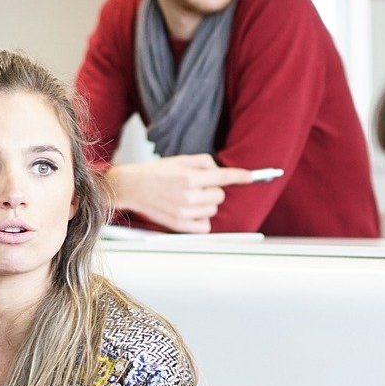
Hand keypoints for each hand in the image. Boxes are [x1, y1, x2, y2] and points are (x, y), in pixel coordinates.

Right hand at [105, 155, 256, 232]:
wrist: (132, 187)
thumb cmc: (156, 172)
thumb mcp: (180, 160)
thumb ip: (204, 163)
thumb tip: (220, 171)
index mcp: (189, 178)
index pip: (224, 177)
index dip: (241, 176)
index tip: (251, 177)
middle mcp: (188, 196)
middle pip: (220, 195)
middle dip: (212, 189)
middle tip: (197, 186)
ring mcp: (184, 212)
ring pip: (213, 210)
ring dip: (206, 204)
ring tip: (189, 197)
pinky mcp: (179, 225)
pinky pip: (205, 226)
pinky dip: (202, 219)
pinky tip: (191, 211)